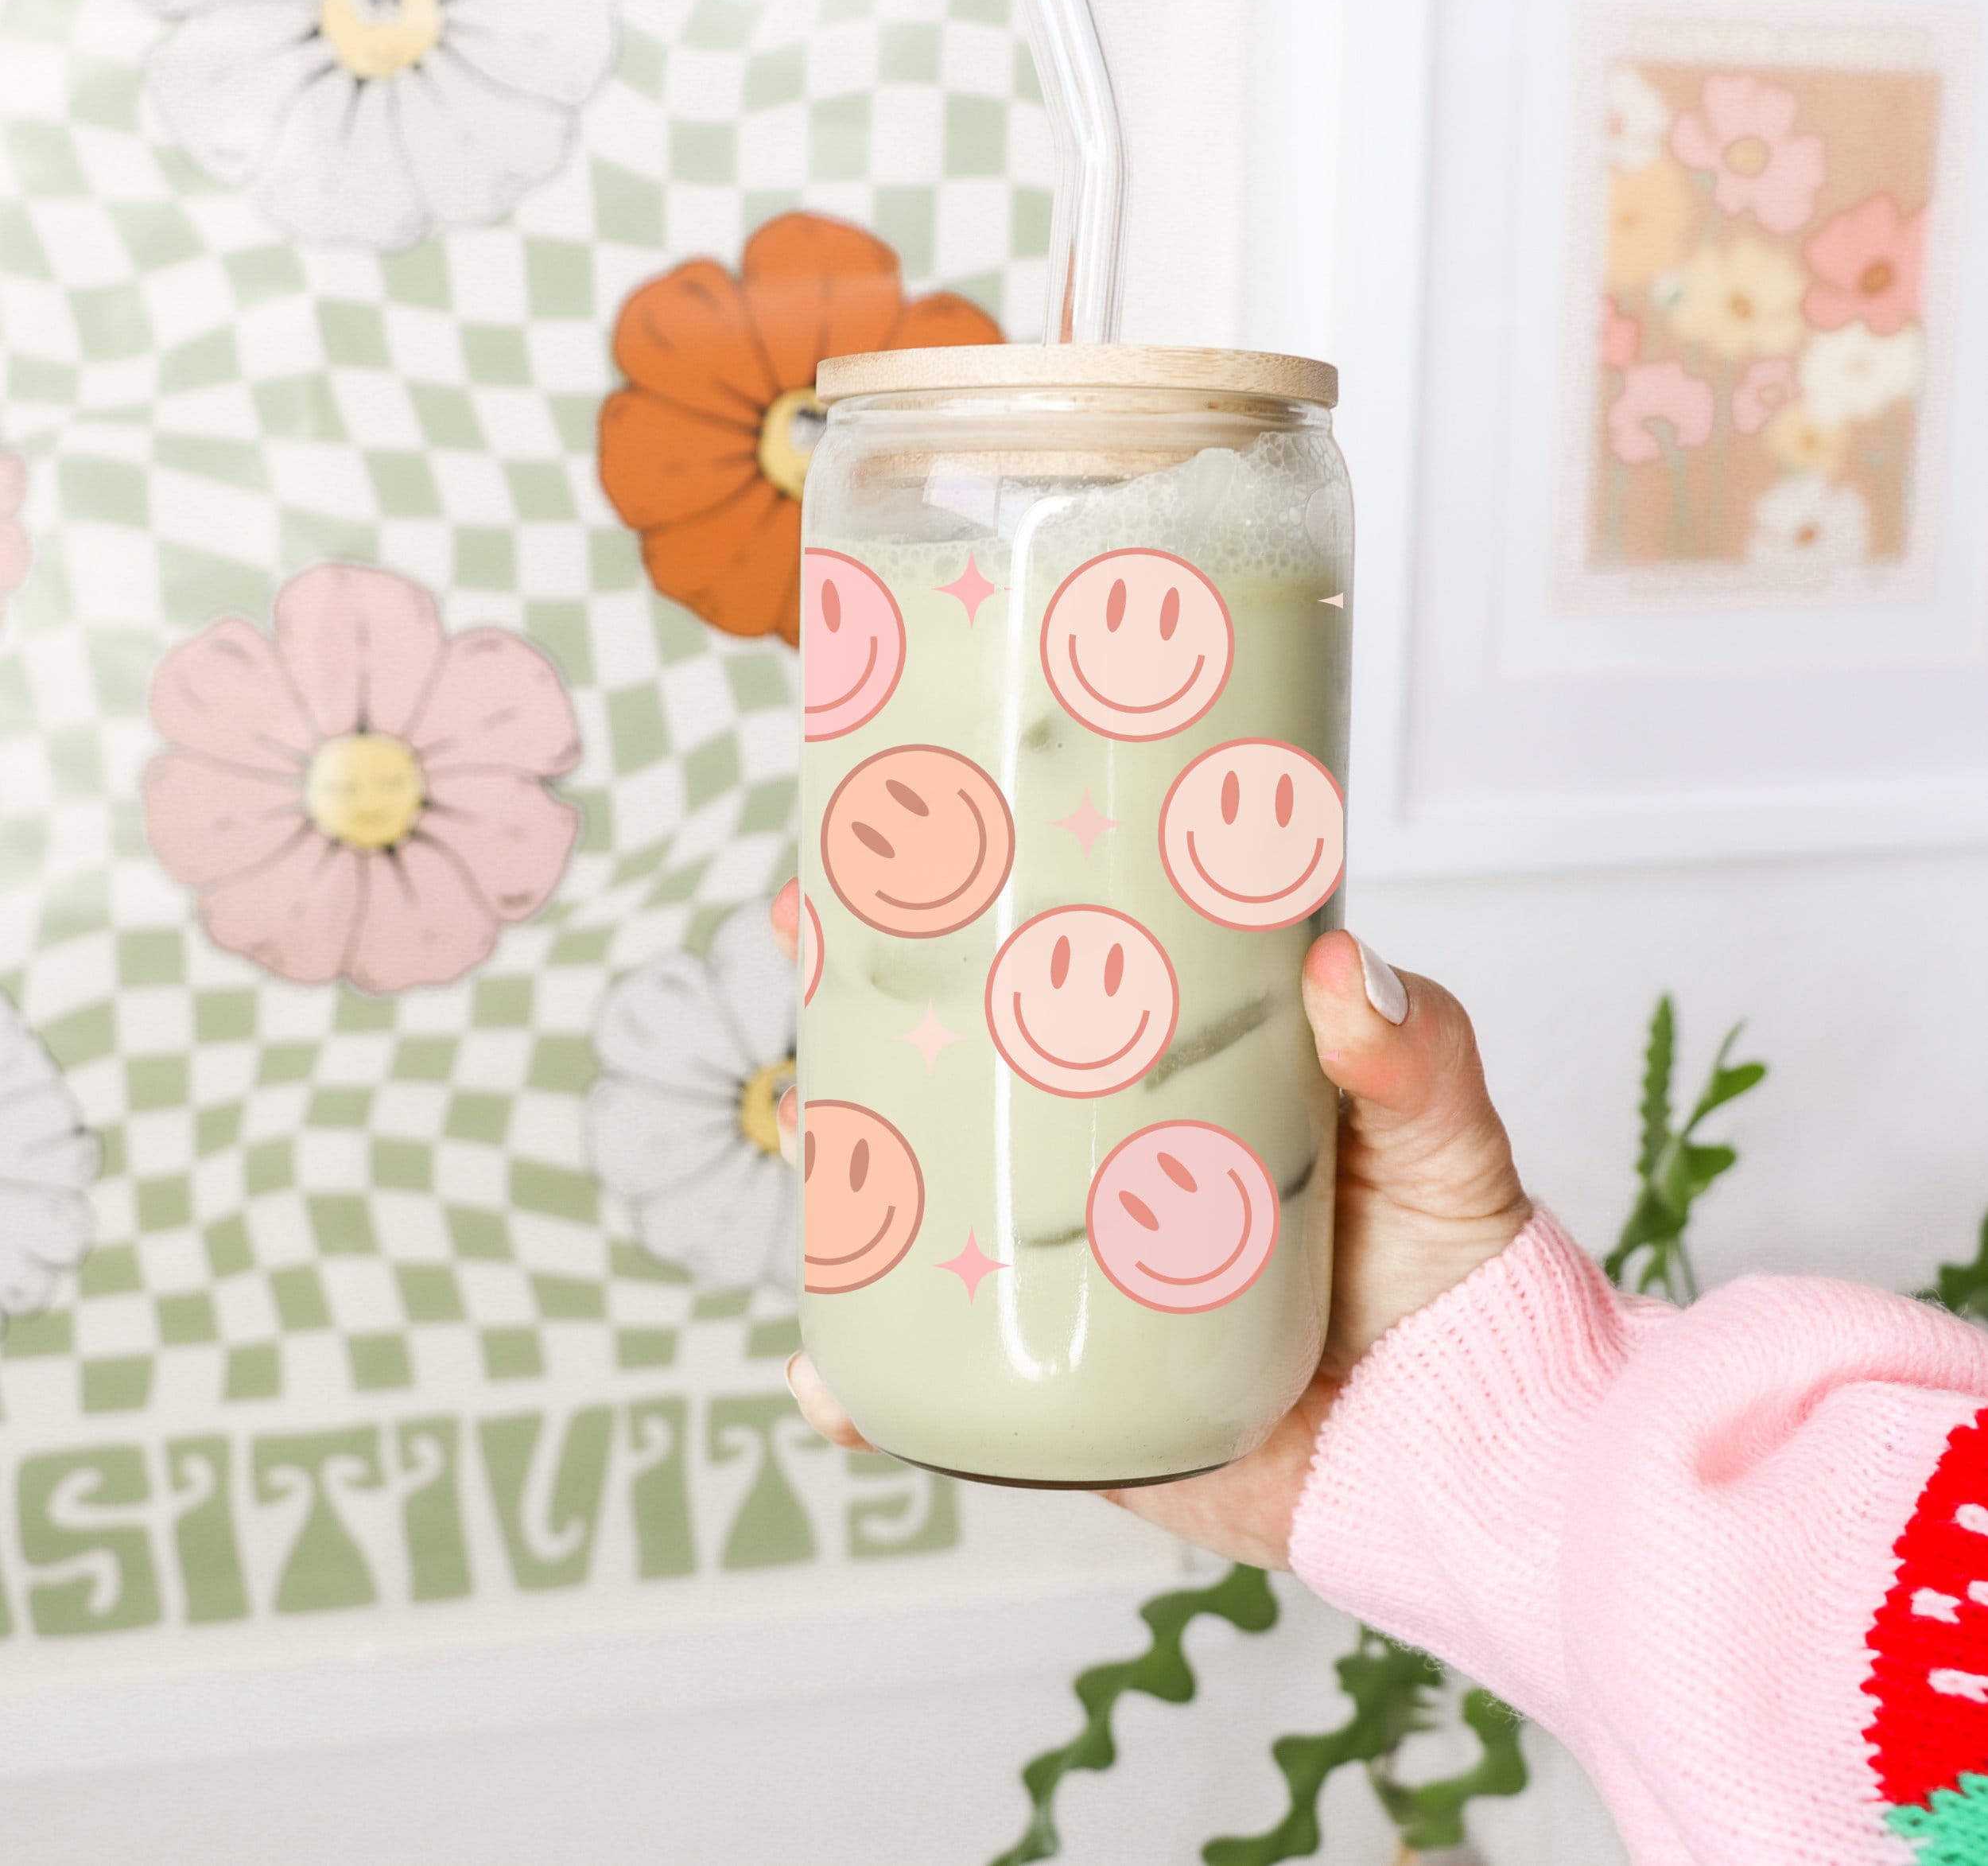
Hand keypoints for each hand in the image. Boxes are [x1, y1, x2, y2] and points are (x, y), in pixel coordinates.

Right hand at [768, 879, 1529, 1569]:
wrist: (1472, 1451)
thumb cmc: (1455, 1269)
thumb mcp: (1438, 1134)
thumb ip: (1415, 1051)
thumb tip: (1344, 967)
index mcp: (1167, 1096)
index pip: (1040, 991)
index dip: (950, 927)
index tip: (875, 858)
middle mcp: (1099, 1180)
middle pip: (948, 1097)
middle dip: (856, 1029)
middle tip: (808, 966)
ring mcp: (1070, 1289)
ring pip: (921, 1223)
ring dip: (839, 1181)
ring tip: (806, 1138)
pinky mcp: (1068, 1404)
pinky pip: (946, 1397)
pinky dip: (869, 1391)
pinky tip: (824, 1377)